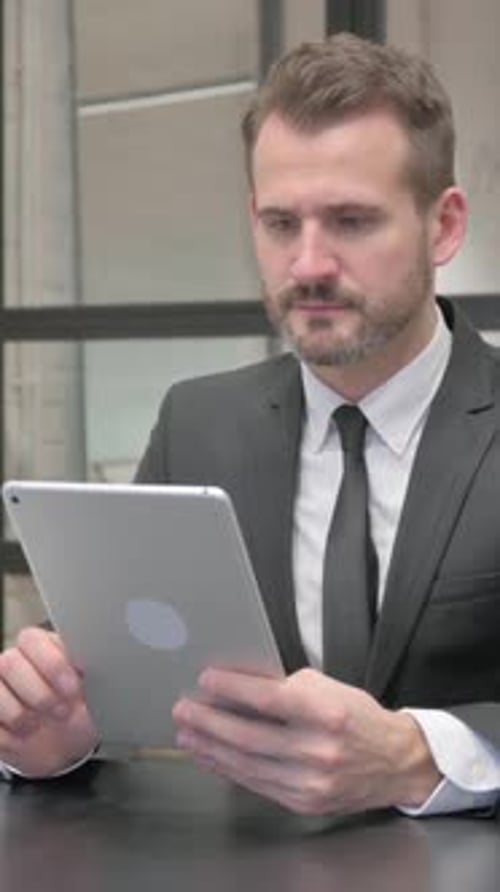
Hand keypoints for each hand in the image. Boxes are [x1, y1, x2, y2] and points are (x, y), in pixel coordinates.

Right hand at [0, 627, 97, 776]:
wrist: (66, 746)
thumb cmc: (81, 709)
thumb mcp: (96, 689)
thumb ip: (97, 668)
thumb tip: (109, 654)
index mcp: (41, 647)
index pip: (32, 639)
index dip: (52, 664)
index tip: (73, 688)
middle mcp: (14, 662)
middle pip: (9, 663)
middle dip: (40, 693)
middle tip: (62, 711)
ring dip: (23, 716)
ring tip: (41, 724)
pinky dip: (12, 739)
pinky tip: (25, 737)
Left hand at [173, 667, 440, 815]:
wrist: (395, 761)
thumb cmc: (358, 718)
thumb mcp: (327, 687)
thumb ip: (284, 686)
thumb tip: (238, 684)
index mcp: (327, 713)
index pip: (269, 700)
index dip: (233, 689)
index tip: (206, 680)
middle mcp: (319, 750)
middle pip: (250, 736)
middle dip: (210, 722)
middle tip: (184, 710)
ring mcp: (312, 781)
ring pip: (248, 764)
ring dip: (211, 748)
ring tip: (187, 734)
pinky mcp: (305, 802)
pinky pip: (257, 784)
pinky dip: (229, 769)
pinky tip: (212, 757)